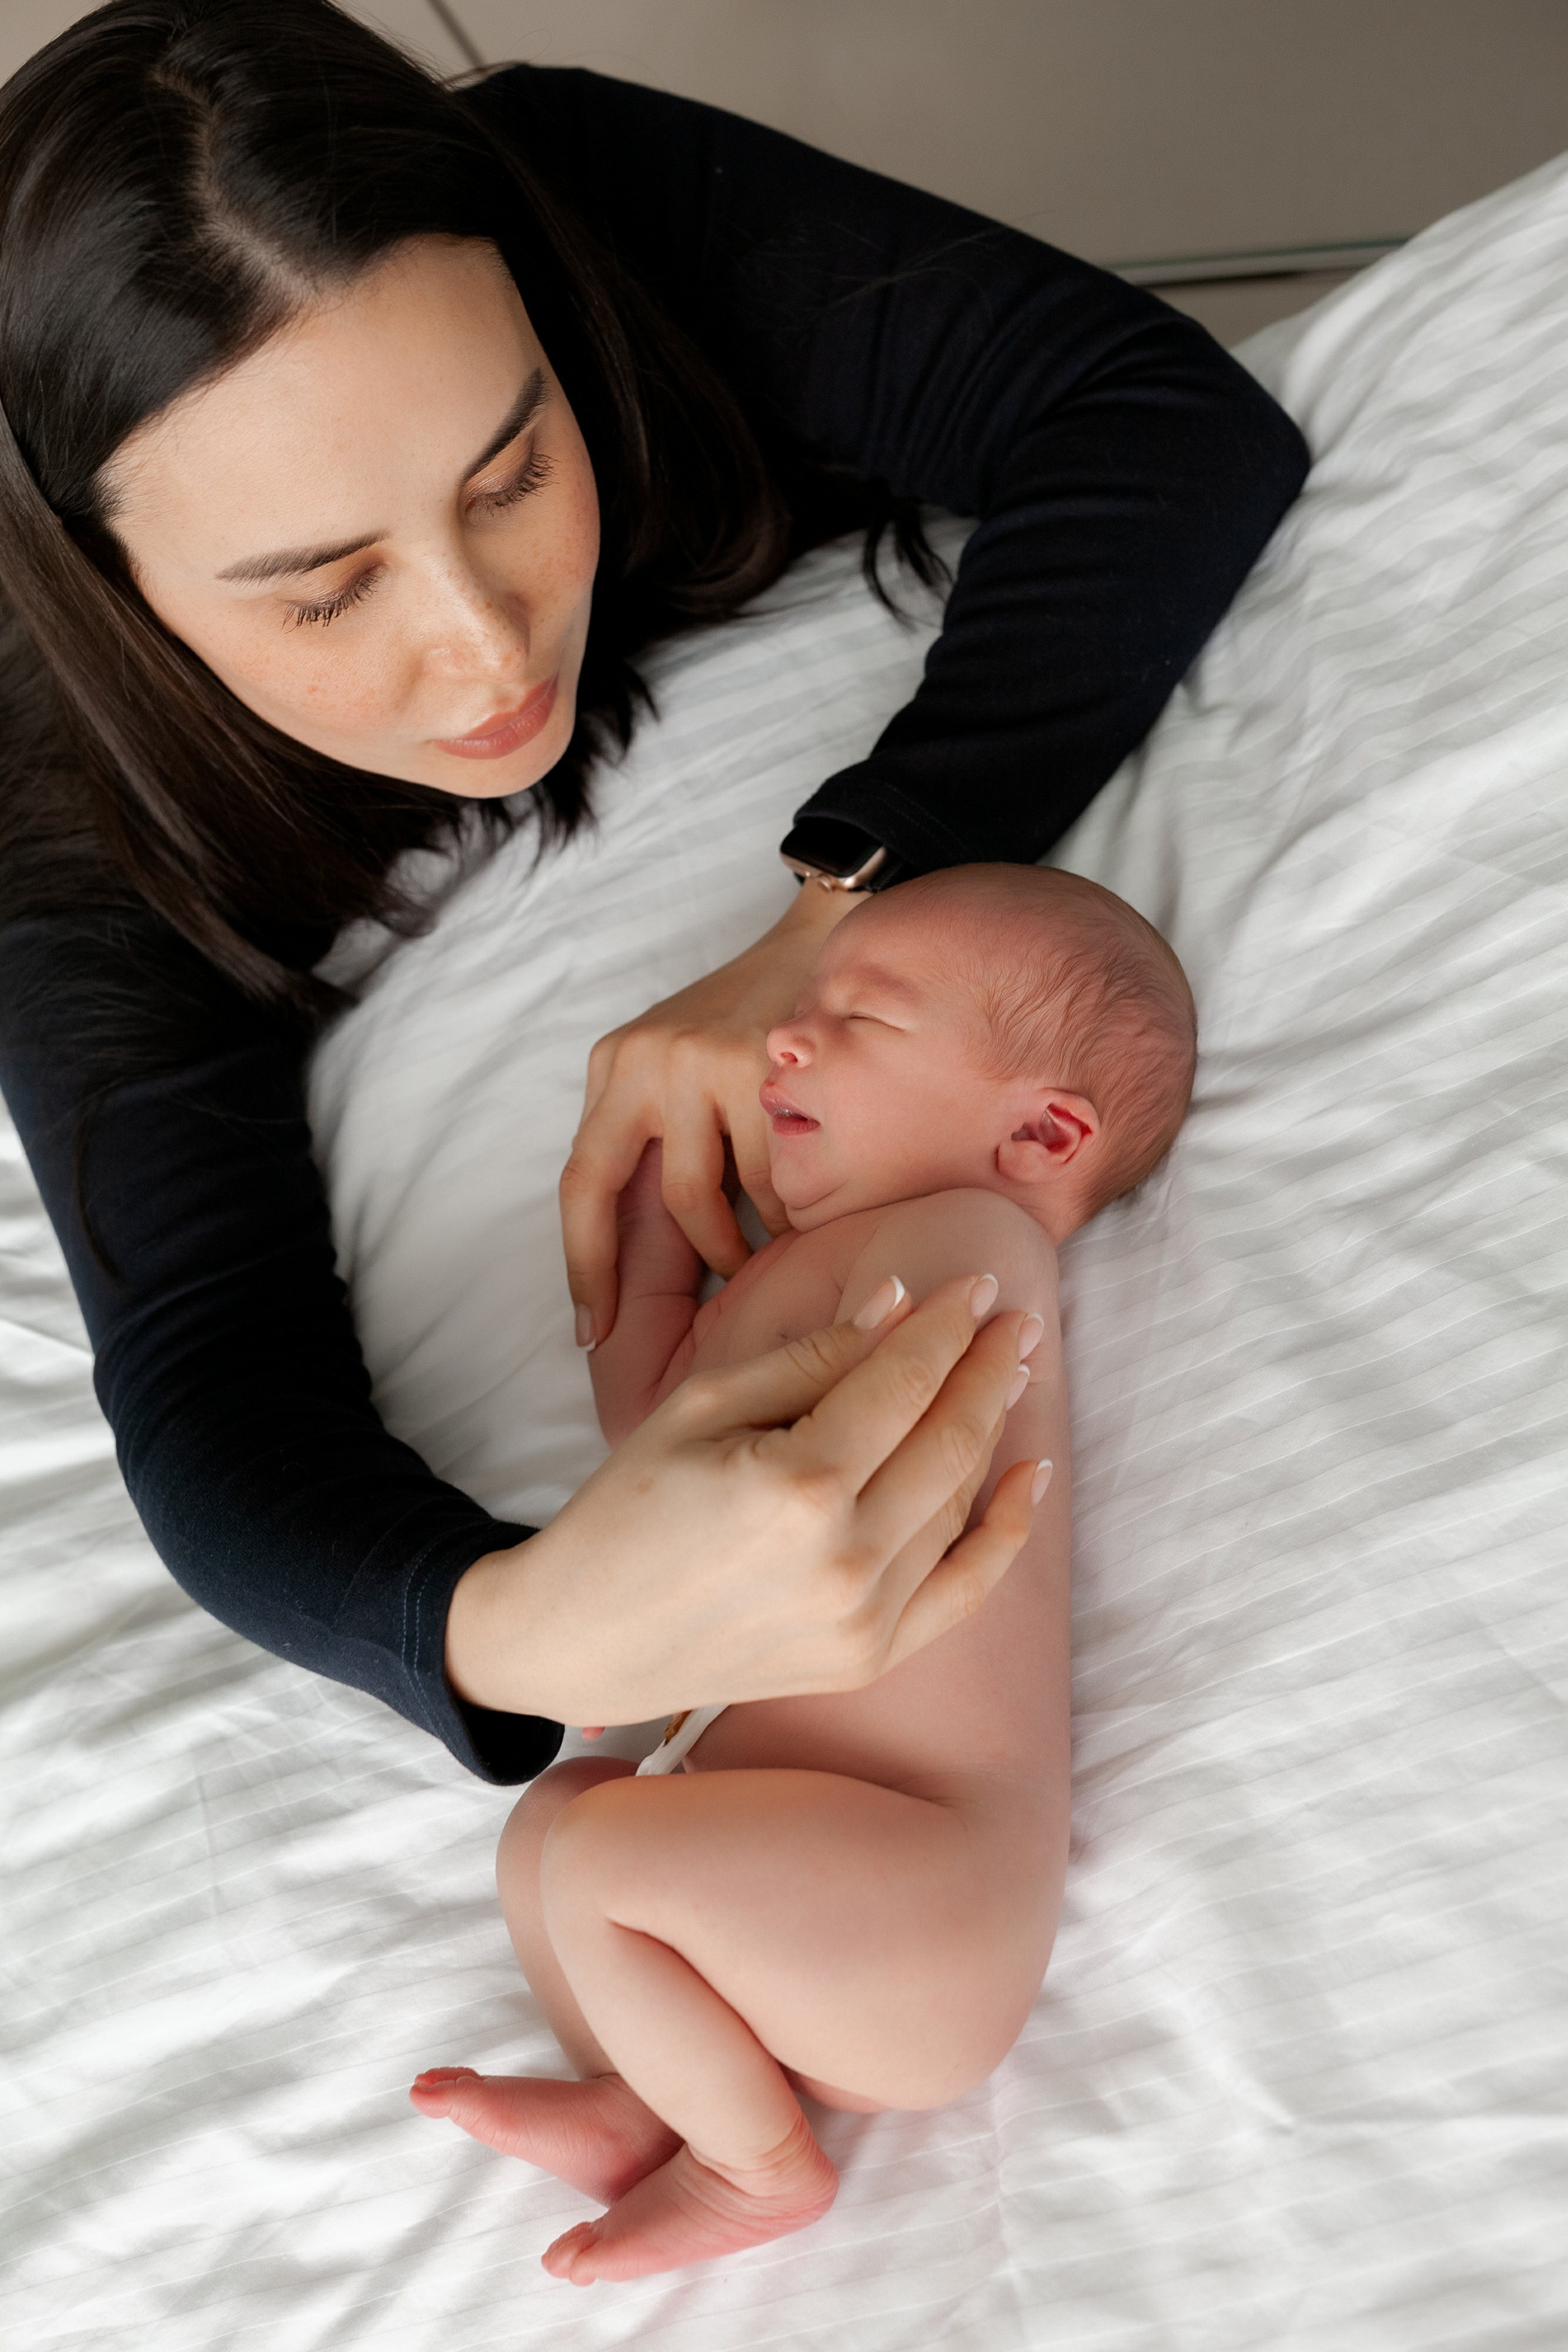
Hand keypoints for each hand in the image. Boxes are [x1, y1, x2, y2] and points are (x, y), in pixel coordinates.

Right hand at [446, 1275, 1044, 1726]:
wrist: (582, 1638)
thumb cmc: (626, 1510)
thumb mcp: (700, 1407)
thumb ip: (811, 1358)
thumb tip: (902, 1305)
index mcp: (797, 1485)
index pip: (905, 1382)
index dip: (950, 1326)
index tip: (979, 1283)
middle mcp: (844, 1560)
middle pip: (950, 1438)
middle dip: (988, 1368)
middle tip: (1014, 1319)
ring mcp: (863, 1620)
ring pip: (959, 1503)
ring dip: (994, 1430)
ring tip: (1009, 1374)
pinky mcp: (866, 1658)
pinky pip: (965, 1591)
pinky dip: (1004, 1531)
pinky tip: (1028, 1473)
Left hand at [560, 883, 859, 1344]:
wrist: (820, 940)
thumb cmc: (745, 1018)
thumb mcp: (673, 1065)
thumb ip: (651, 1133)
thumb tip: (638, 1249)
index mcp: (616, 1067)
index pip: (583, 1184)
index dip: (586, 1266)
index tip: (593, 1330)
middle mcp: (651, 1062)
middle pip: (673, 1202)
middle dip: (707, 1256)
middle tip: (725, 1289)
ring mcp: (710, 1061)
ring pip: (733, 1193)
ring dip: (760, 1231)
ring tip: (778, 1234)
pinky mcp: (771, 1064)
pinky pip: (781, 1170)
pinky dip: (797, 1201)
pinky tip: (813, 1190)